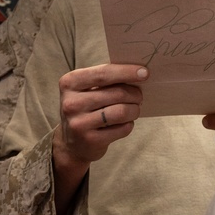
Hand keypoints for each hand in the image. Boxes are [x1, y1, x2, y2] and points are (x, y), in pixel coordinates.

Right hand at [53, 62, 147, 214]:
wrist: (68, 145)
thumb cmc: (85, 110)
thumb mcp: (88, 90)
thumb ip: (108, 78)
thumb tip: (142, 70)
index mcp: (69, 83)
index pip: (104, 72)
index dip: (127, 72)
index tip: (146, 72)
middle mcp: (70, 103)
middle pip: (119, 93)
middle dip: (135, 94)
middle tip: (139, 97)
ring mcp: (79, 123)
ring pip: (123, 111)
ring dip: (134, 110)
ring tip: (131, 111)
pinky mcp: (91, 142)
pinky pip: (123, 129)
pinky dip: (128, 127)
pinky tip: (120, 128)